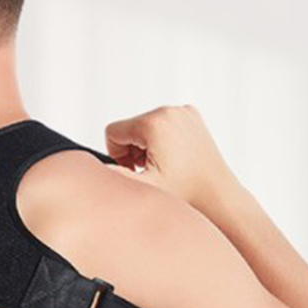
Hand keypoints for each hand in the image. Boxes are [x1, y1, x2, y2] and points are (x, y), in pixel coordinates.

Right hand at [104, 104, 239, 207]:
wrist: (218, 196)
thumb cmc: (184, 194)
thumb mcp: (141, 187)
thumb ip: (111, 175)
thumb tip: (88, 169)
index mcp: (154, 123)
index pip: (112, 131)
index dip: (117, 155)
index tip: (135, 170)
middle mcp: (170, 110)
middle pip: (129, 127)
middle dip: (132, 150)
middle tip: (150, 171)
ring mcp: (184, 111)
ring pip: (145, 126)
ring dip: (146, 146)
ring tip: (163, 166)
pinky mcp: (192, 116)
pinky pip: (162, 124)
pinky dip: (161, 140)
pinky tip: (173, 159)